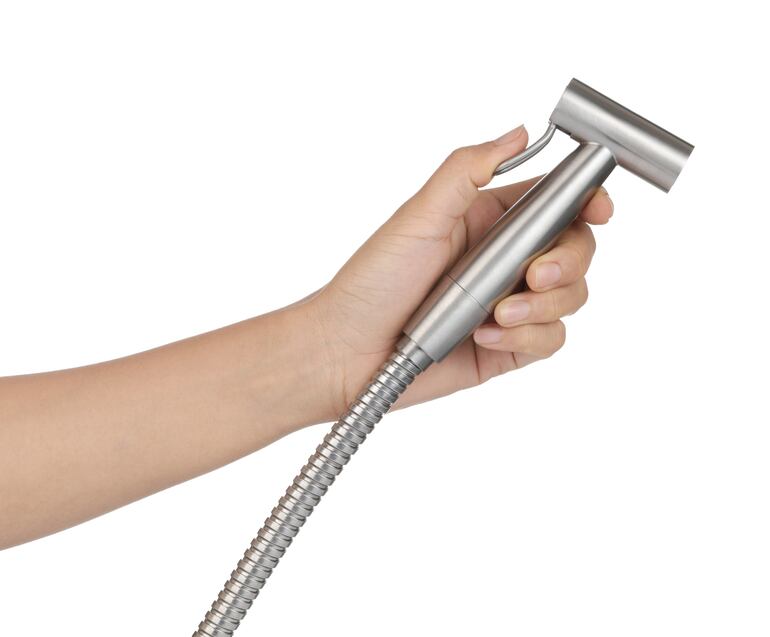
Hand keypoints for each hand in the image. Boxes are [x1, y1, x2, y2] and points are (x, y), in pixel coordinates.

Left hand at [309, 126, 612, 414]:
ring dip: (542, 306)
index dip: (588, 203)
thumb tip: (519, 133)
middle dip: (568, 262)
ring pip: (569, 298)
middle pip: (576, 252)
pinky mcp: (508, 347)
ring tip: (496, 314)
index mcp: (488, 221)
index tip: (598, 209)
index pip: (556, 204)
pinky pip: (549, 340)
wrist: (348, 352)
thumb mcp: (419, 215)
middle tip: (535, 273)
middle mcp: (504, 261)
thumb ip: (468, 171)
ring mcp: (509, 304)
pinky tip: (486, 336)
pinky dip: (527, 339)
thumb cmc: (372, 281)